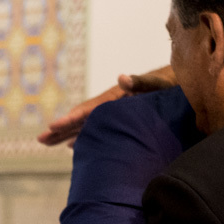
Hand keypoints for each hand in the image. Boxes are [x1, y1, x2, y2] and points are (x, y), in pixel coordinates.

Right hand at [37, 67, 176, 147]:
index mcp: (115, 97)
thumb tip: (122, 78)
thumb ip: (141, 82)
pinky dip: (83, 137)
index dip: (70, 119)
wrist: (183, 87)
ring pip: (84, 125)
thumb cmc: (172, 86)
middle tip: (40, 139)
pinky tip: (74, 145)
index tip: (53, 126)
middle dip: (60, 129)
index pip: (88, 110)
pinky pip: (95, 130)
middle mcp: (110, 104)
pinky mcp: (119, 120)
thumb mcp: (158, 83)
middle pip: (80, 118)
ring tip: (49, 142)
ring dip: (66, 134)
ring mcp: (113, 112)